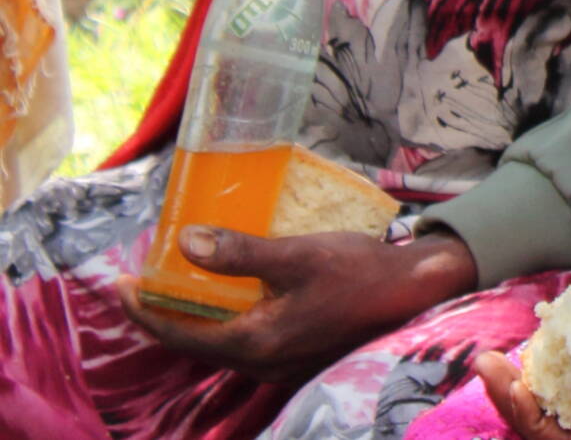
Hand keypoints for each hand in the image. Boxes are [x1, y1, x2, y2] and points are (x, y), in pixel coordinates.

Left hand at [118, 226, 478, 384]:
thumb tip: (185, 242)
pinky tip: (225, 298)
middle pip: (194, 344)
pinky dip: (220, 321)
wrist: (416, 290)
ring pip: (218, 345)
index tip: (118, 284)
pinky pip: (241, 342)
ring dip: (192, 318)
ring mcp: (279, 364)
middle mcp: (262, 362)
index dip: (144, 310)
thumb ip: (240, 253)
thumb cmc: (360, 270)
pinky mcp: (295, 355)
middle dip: (162, 314)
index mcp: (256, 342)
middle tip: (140, 282)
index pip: (180, 333)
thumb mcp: (298, 254)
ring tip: (176, 286)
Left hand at [473, 292, 570, 439]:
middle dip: (512, 401)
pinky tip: (547, 351)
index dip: (524, 412)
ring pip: (562, 413)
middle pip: (552, 430)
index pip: (563, 437)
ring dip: (529, 391)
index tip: (503, 374)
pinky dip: (557, 377)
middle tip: (486, 361)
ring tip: (504, 360)